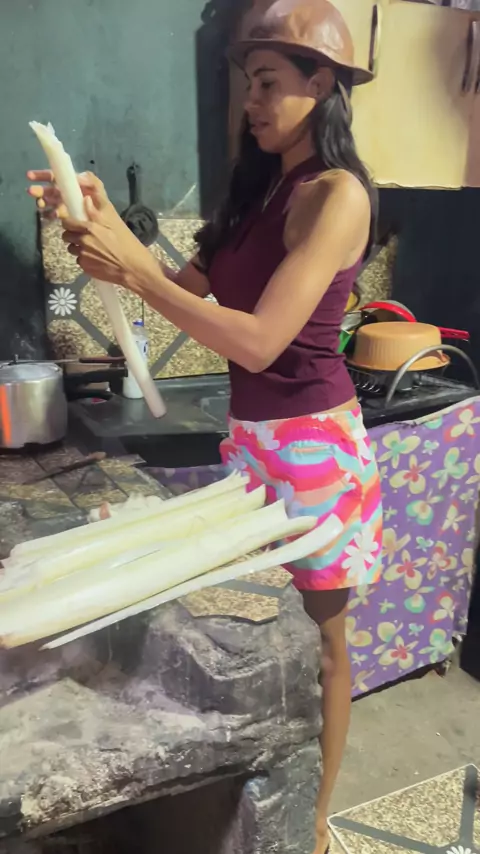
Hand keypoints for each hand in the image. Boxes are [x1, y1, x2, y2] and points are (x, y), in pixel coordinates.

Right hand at [27, 169, 108, 219]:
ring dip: (44, 201)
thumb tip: (78, 176)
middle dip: (41, 189)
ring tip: (40, 205)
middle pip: (53, 189)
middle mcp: (72, 196)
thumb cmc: (110, 221)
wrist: (113, 241)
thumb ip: (94, 186)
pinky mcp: (68, 220)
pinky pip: (56, 214)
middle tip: (31, 192)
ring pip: (52, 201)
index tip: (32, 176)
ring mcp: (69, 208)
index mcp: (79, 188)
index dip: (45, 175)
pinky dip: (50, 214)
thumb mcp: (104, 203)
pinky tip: (46, 216)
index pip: (60, 178)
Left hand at [60, 174, 158, 289]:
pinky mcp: (85, 268)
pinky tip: (97, 259)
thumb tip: (85, 199)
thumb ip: (97, 209)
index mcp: (89, 228)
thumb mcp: (115, 221)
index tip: (74, 222)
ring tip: (92, 248)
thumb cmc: (127, 243)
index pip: (66, 222)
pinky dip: (85, 259)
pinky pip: (79, 261)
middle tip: (85, 235)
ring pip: (72, 249)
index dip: (69, 221)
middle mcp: (82, 242)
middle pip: (66, 236)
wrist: (133, 269)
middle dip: (73, 234)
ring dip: (78, 247)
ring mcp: (83, 256)